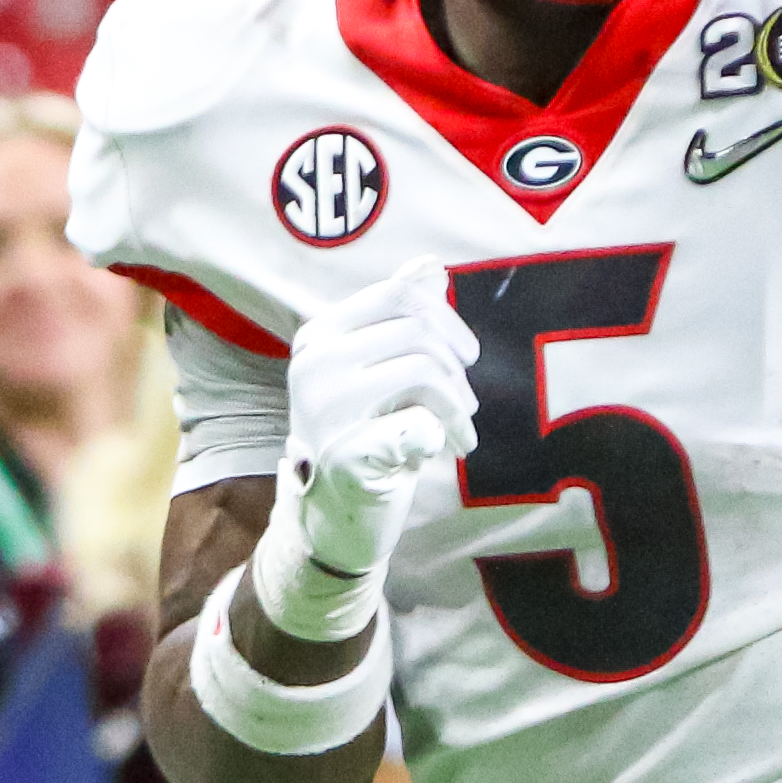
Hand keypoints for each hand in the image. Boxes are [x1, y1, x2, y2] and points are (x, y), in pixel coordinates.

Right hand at [266, 260, 479, 636]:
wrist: (333, 516)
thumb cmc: (363, 435)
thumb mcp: (378, 370)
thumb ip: (399, 319)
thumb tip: (430, 265)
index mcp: (318, 336)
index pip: (397, 294)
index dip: (446, 318)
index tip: (467, 356)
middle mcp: (314, 365)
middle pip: (417, 331)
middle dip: (457, 371)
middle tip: (467, 408)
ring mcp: (325, 409)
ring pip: (424, 372)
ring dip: (458, 408)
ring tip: (461, 435)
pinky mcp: (346, 453)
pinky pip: (417, 425)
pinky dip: (438, 436)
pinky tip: (434, 451)